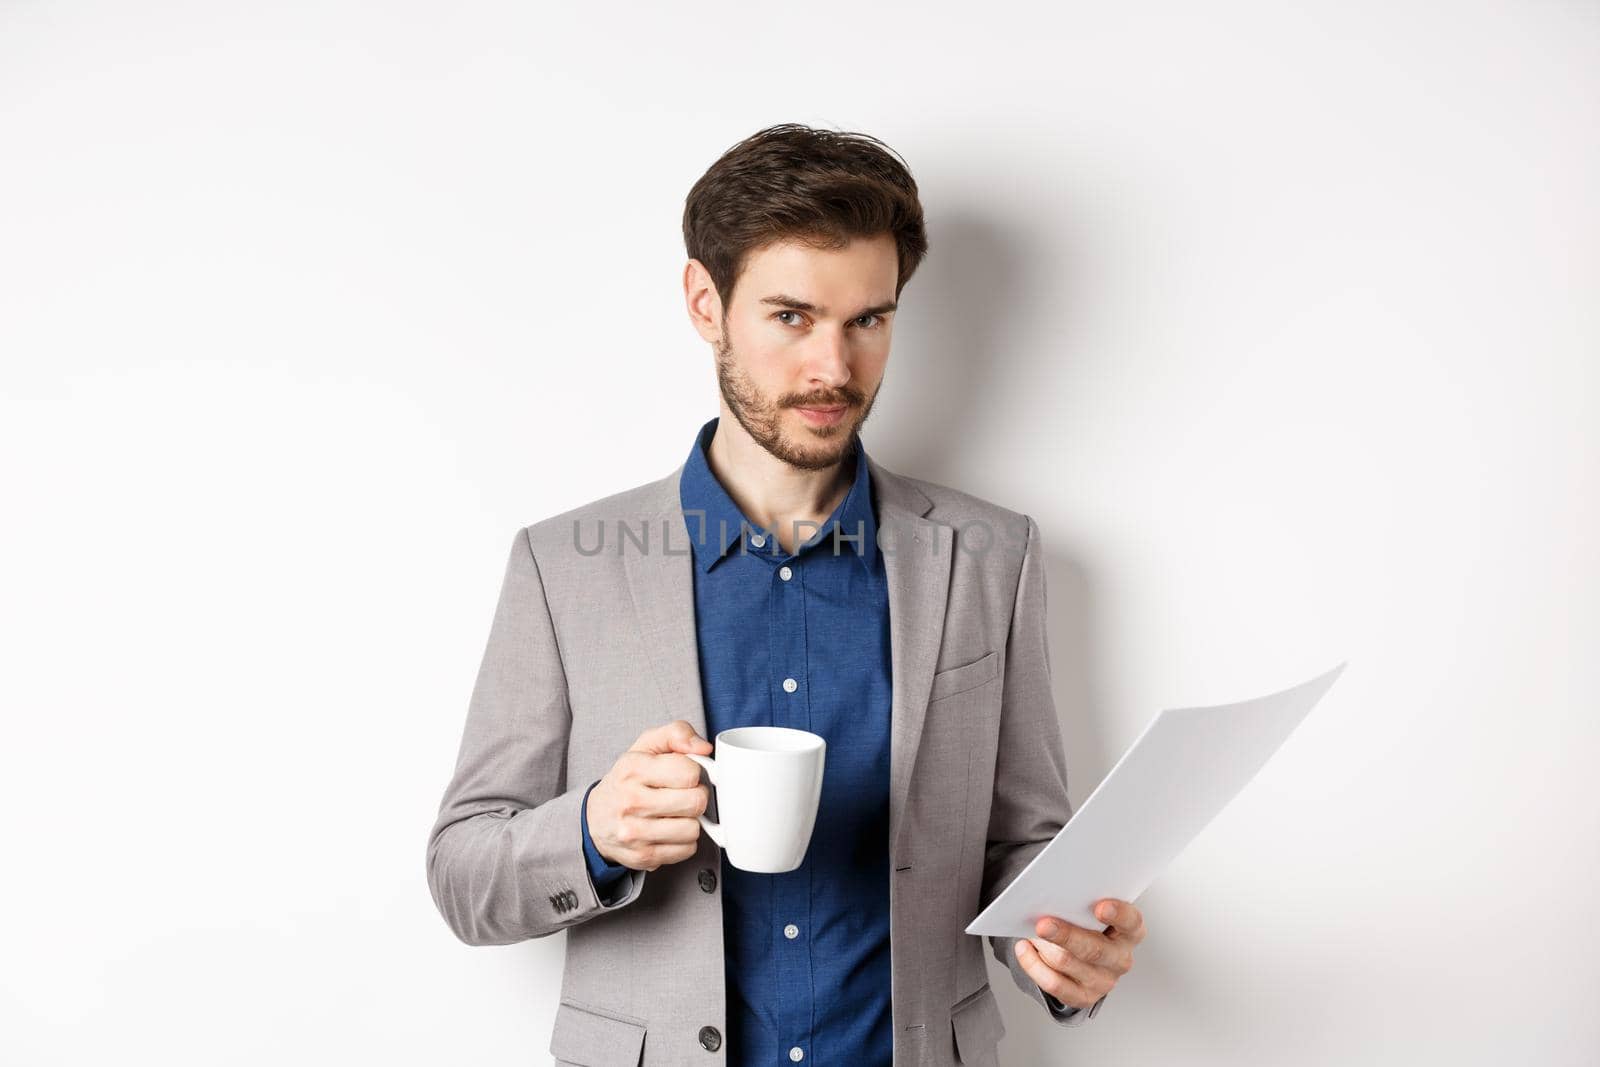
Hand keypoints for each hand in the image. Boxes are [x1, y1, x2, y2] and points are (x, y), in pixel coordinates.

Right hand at [586, 719, 712, 871]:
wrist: (596, 819)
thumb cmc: (628, 780)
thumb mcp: (645, 746)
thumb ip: (676, 734)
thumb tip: (704, 748)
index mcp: (633, 769)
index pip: (689, 771)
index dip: (693, 771)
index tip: (683, 774)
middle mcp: (631, 802)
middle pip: (696, 802)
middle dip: (696, 796)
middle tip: (683, 794)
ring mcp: (636, 833)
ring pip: (693, 829)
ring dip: (690, 820)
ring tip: (675, 813)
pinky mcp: (644, 856)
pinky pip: (687, 849)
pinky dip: (684, 841)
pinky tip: (669, 830)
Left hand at [1013, 899, 1145, 1011]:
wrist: (1086, 955)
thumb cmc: (1090, 924)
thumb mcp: (1093, 911)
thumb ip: (1083, 902)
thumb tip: (1054, 896)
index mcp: (1130, 932)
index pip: (1131, 922)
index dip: (1118, 914)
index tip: (1100, 907)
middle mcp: (1120, 959)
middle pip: (1094, 949)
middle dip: (1066, 935)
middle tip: (1044, 924)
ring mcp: (1103, 981)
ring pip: (1067, 964)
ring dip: (1044, 946)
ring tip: (1029, 931)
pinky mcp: (1083, 997)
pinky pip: (1054, 984)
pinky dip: (1033, 965)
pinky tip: (1024, 949)